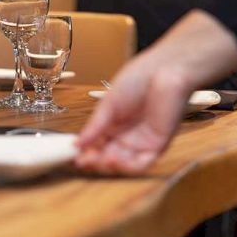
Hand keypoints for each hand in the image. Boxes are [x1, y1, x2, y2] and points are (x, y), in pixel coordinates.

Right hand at [75, 51, 190, 173]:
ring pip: (123, 164)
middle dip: (94, 162)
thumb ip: (94, 127)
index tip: (72, 156)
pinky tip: (115, 159)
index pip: (95, 146)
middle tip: (83, 161)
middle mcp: (126, 136)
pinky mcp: (158, 145)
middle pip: (107, 158)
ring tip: (99, 160)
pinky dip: (128, 167)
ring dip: (109, 166)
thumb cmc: (138, 79)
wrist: (164, 70)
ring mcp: (142, 142)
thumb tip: (76, 144)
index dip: (84, 153)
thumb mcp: (108, 105)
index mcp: (112, 125)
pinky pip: (142, 163)